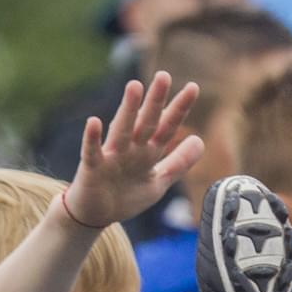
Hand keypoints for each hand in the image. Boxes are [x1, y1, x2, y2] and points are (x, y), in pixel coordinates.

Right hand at [64, 72, 203, 230]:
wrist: (95, 215)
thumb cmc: (125, 196)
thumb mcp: (158, 182)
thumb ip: (178, 163)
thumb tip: (200, 140)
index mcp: (148, 152)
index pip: (167, 127)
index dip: (179, 109)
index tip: (193, 88)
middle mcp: (131, 149)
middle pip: (146, 123)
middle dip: (155, 101)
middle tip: (164, 76)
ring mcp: (111, 156)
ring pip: (121, 130)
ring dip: (128, 110)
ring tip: (135, 87)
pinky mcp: (92, 168)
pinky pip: (91, 151)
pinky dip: (92, 138)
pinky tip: (94, 122)